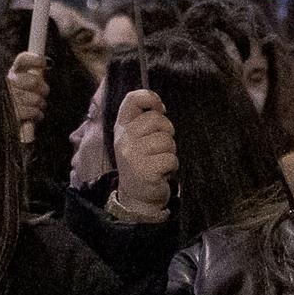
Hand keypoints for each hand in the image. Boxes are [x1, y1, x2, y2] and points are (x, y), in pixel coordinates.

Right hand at [7, 52, 48, 131]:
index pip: (22, 60)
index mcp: (9, 73)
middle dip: (43, 89)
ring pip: (37, 99)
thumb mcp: (20, 85)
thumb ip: (30, 75)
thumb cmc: (14, 102)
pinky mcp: (13, 113)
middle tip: (42, 93)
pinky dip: (38, 115)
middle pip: (35, 81)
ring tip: (36, 106)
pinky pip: (34, 112)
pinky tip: (34, 115)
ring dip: (40, 104)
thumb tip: (46, 64)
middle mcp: (7, 83)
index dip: (35, 59)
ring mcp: (10, 98)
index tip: (44, 63)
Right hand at [113, 89, 177, 217]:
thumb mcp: (134, 139)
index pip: (132, 99)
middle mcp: (124, 139)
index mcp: (121, 128)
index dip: (150, 97)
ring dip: (170, 152)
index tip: (160, 108)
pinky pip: (171, 159)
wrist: (136, 197)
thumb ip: (143, 121)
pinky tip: (162, 172)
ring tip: (159, 161)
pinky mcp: (145, 171)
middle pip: (157, 119)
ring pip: (167, 140)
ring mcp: (133, 155)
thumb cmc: (141, 162)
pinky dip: (172, 166)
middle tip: (160, 147)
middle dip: (166, 131)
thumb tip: (160, 107)